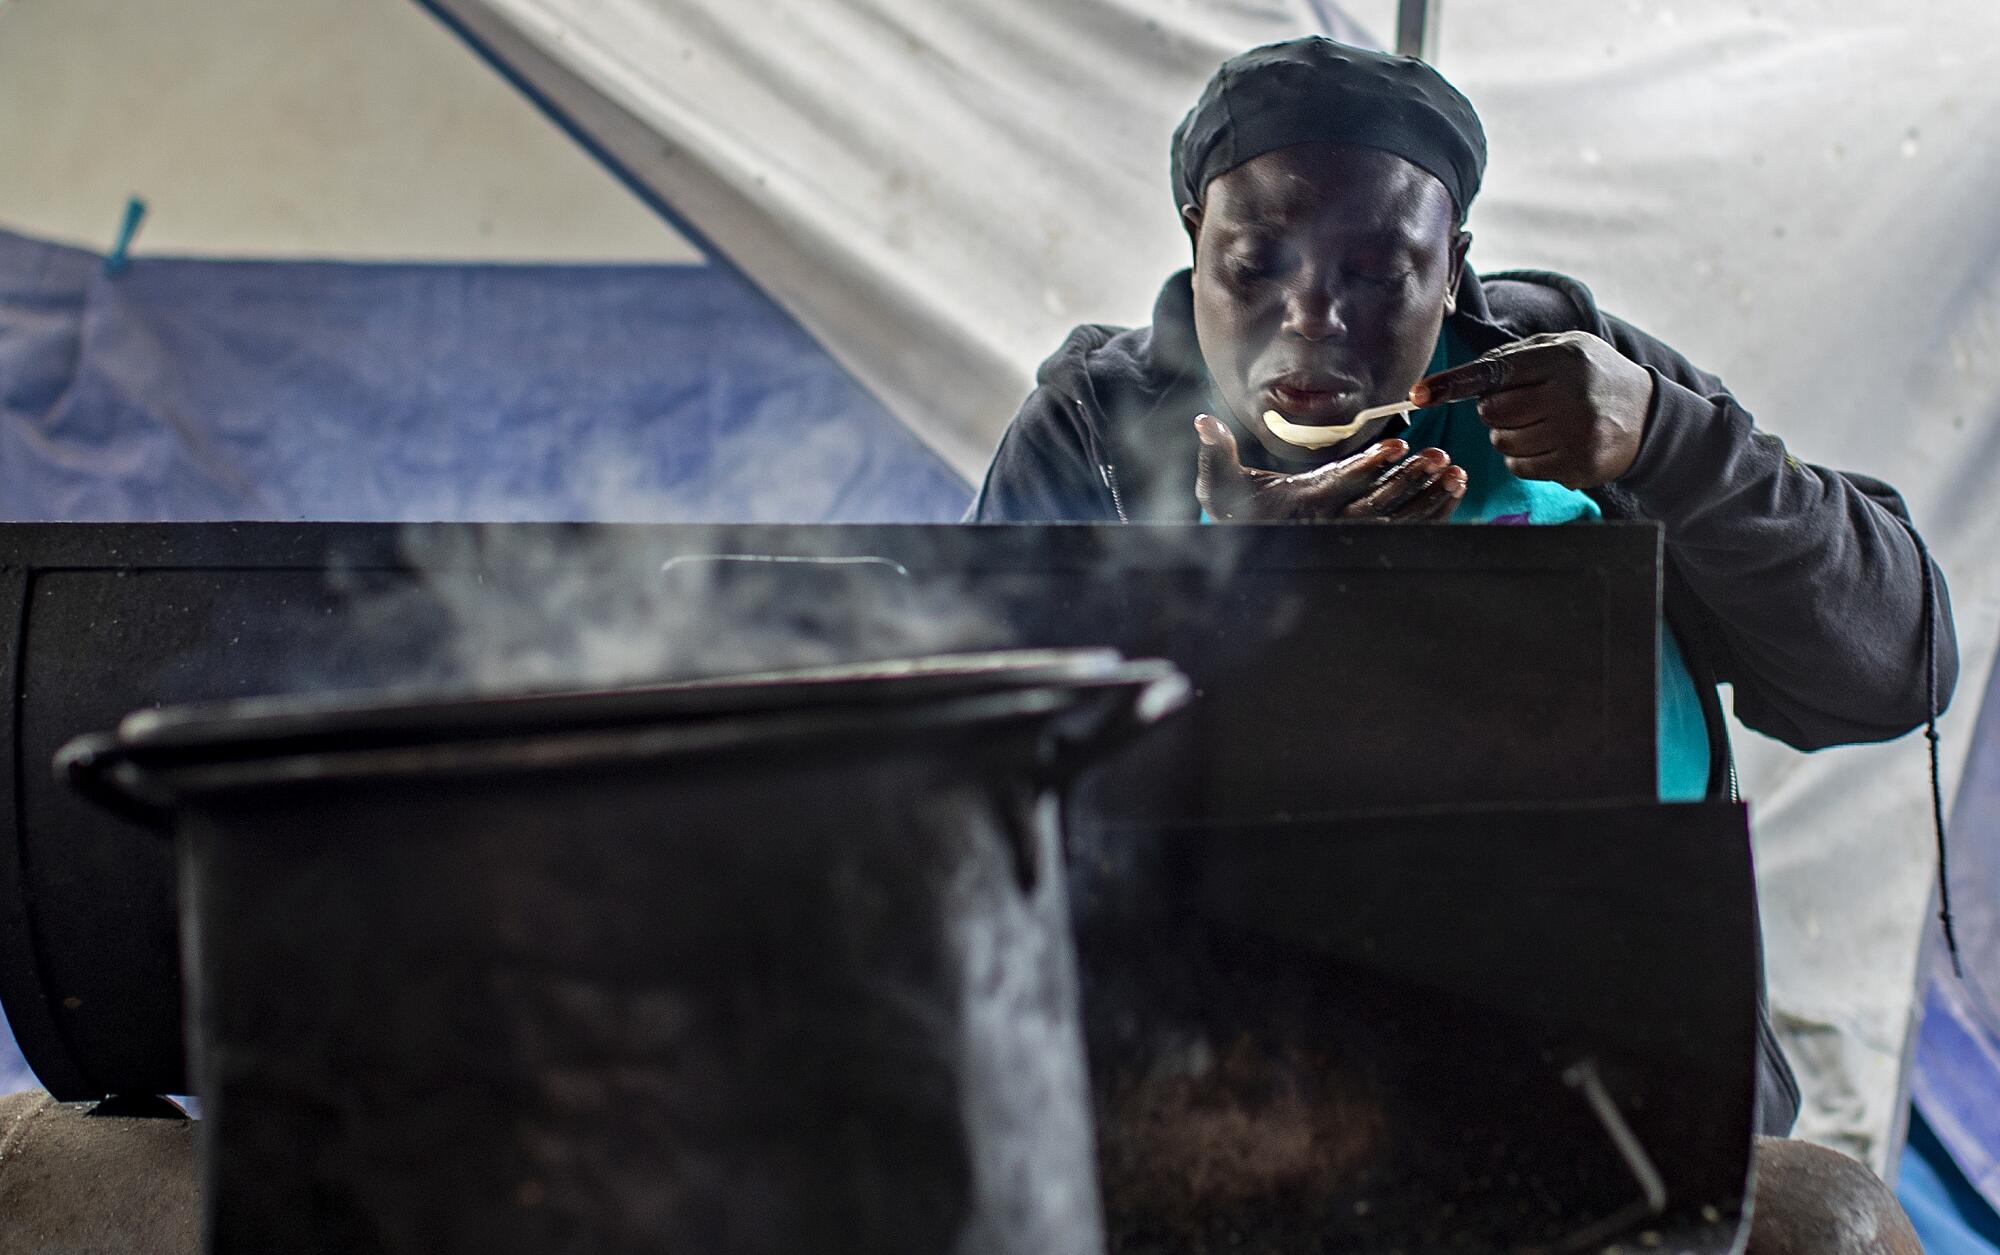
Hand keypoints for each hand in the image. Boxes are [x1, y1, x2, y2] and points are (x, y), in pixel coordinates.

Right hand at [1194, 414, 1466, 522]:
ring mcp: (1354, 535)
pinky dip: (1435, 511)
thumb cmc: (1238, 511)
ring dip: (1429, 496)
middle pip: (1379, 503)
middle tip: (1440, 456)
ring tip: (1453, 471)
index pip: (1340, 484)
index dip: (1368, 466)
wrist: (1253, 543)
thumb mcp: (1219, 484)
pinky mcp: (1371, 539)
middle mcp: (1332, 523)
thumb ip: (1214, 453)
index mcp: (1303, 504)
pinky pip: (1410, 529)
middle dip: (1411, 479)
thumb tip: (1203, 422)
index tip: (1396, 445)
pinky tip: (1452, 490)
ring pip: (1399, 518)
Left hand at [1411, 331, 1652, 489]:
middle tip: (1523, 405)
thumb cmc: (1593, 377)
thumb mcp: (1565, 349)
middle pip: (1492, 412)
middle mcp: (1571, 394)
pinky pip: (1520, 467)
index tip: (1418, 394)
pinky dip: (1525, 458)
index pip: (1494, 372)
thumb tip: (1459, 379)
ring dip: (1510, 436)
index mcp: (1564, 358)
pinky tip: (1551, 444)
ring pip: (1503, 442)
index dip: (1453, 384)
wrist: (1649, 416)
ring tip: (1542, 423)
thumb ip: (1515, 356)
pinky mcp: (1578, 466)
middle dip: (1495, 411)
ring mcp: (1577, 434)